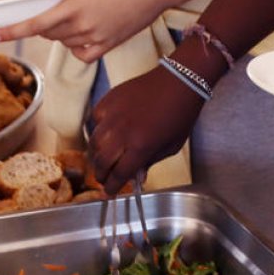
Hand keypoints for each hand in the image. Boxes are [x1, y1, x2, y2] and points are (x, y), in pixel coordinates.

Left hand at [0, 0, 173, 61]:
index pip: (36, 24)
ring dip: (59, 31)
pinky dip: (76, 46)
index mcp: (76, 7)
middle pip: (49, 34)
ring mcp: (98, 39)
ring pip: (65, 42)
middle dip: (41, 23)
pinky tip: (81, 32)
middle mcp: (85, 28)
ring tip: (74, 11)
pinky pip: (83, 53)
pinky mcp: (110, 45)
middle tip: (48, 7)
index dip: (14, 31)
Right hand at [88, 66, 204, 193]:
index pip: (119, 174)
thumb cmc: (179, 115)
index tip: (110, 192)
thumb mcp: (170, 147)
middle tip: (104, 178)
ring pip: (94, 144)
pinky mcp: (108, 101)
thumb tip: (135, 176)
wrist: (179, 82)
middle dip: (101, 175)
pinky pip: (94, 122)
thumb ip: (150, 162)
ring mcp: (113, 115)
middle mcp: (123, 133)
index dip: (113, 186)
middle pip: (102, 162)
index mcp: (141, 146)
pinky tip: (105, 135)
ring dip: (96, 157)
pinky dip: (97, 131)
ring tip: (102, 161)